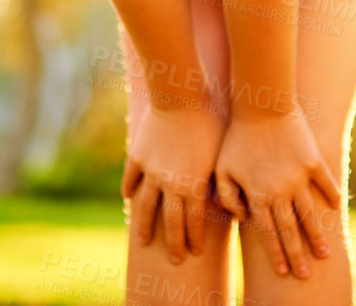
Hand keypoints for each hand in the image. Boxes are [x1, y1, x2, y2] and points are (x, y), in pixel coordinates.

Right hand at [122, 103, 225, 263]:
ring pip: (144, 206)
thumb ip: (220, 183)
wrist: (182, 95)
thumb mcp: (221, 155)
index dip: (194, 239)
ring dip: (144, 226)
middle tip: (174, 259)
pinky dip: (129, 190)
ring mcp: (151, 171)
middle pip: (169, 221)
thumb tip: (227, 208)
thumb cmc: (212, 121)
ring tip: (142, 240)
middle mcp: (170, 183)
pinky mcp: (138, 156)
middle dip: (173, 243)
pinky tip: (128, 198)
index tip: (195, 252)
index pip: (192, 222)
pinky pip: (131, 178)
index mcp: (192, 185)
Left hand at [213, 110, 340, 279]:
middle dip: (298, 255)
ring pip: (311, 214)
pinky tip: (336, 208)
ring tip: (325, 253)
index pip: (268, 233)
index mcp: (258, 196)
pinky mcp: (313, 161)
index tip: (284, 271)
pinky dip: (332, 196)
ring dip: (318, 236)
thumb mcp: (222, 169)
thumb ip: (228, 198)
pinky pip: (326, 184)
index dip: (277, 254)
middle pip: (291, 231)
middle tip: (305, 276)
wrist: (261, 106)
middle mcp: (281, 191)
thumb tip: (245, 218)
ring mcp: (299, 177)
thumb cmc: (236, 138)